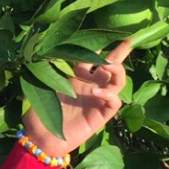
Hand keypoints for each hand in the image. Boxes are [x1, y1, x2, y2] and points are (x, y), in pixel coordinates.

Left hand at [21, 39, 132, 157]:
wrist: (42, 135)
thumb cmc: (41, 110)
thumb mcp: (45, 85)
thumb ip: (52, 69)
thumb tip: (51, 46)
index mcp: (76, 77)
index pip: (91, 58)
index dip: (98, 46)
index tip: (105, 33)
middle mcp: (90, 86)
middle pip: (110, 67)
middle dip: (120, 53)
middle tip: (128, 40)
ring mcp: (97, 100)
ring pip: (118, 82)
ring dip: (117, 72)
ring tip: (111, 65)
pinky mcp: (100, 115)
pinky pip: (114, 103)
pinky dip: (109, 95)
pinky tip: (97, 93)